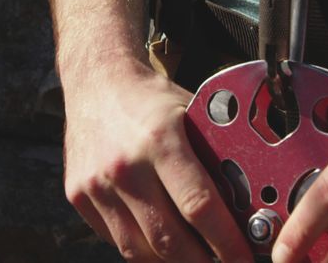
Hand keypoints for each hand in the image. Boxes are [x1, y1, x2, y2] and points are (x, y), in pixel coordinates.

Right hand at [62, 56, 254, 262]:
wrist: (96, 82)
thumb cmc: (153, 101)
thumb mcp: (193, 115)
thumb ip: (217, 157)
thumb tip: (250, 206)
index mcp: (160, 141)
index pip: (199, 207)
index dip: (227, 242)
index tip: (244, 258)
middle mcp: (124, 166)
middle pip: (169, 241)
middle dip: (203, 262)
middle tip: (224, 262)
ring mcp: (96, 184)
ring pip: (139, 250)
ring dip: (173, 261)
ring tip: (195, 255)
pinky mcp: (77, 195)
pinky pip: (116, 240)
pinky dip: (143, 247)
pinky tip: (162, 239)